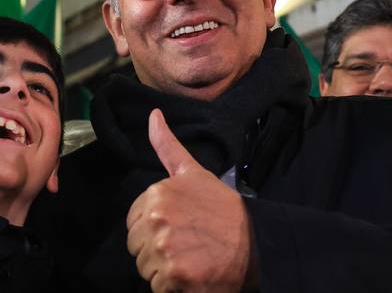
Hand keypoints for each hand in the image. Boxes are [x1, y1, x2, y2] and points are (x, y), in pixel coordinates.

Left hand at [126, 109, 252, 292]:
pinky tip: (193, 275)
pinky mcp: (174, 276)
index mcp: (156, 194)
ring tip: (191, 259)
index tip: (179, 228)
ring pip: (145, 269)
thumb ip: (167, 147)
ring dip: (165, 270)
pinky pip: (157, 288)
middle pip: (136, 247)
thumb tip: (153, 115)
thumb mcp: (194, 173)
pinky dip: (173, 288)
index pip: (134, 223)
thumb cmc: (223, 210)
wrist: (257, 243)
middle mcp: (157, 219)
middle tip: (187, 246)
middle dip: (157, 251)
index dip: (154, 229)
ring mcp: (165, 248)